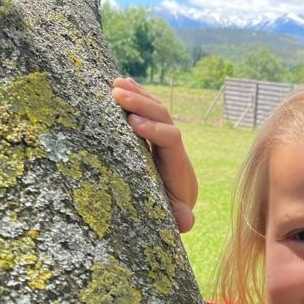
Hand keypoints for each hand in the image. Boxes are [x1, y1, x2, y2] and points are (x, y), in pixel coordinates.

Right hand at [111, 78, 198, 232]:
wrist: (177, 199)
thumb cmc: (170, 209)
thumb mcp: (173, 215)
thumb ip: (179, 216)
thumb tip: (187, 221)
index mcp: (177, 162)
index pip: (171, 138)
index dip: (155, 130)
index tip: (135, 124)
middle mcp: (173, 144)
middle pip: (162, 116)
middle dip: (142, 104)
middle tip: (118, 95)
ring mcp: (163, 134)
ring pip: (154, 108)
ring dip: (137, 94)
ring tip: (116, 84)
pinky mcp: (152, 130)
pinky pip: (146, 108)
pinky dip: (136, 94)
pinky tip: (121, 82)